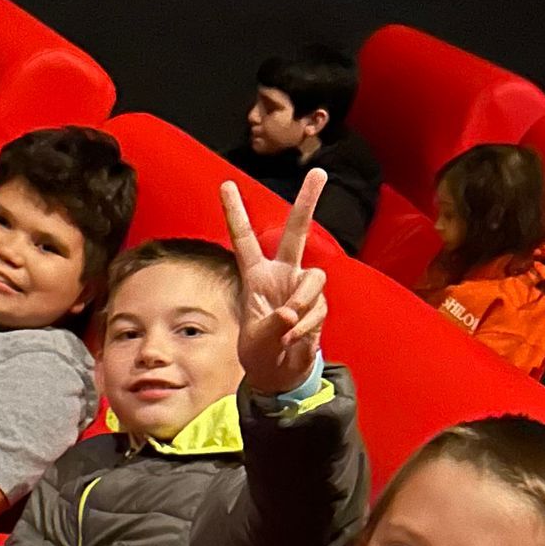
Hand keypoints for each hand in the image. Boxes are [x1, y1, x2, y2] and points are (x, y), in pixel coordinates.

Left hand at [220, 170, 328, 393]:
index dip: (235, 212)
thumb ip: (274, 324)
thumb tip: (291, 312)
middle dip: (307, 202)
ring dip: (303, 302)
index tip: (226, 184)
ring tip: (288, 325)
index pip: (244, 239)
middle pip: (296, 232)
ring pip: (314, 279)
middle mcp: (282, 274)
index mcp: (256, 275)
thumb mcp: (257, 338)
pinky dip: (305, 325)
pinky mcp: (318, 305)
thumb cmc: (259, 351)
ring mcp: (302, 288)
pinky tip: (294, 338)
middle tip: (319, 171)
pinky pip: (317, 308)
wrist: (280, 373)